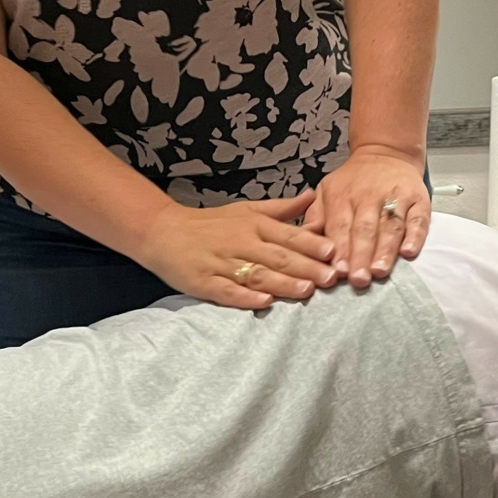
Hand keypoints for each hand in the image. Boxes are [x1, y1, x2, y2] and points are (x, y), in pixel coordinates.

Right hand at [134, 192, 337, 309]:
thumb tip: (313, 196)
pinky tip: (264, 302)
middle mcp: (241, 243)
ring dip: (283, 282)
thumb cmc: (210, 223)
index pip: (288, 235)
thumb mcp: (246, 209)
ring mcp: (222, 264)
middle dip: (306, 267)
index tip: (335, 252)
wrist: (162, 231)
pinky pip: (227, 291)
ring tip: (306, 290)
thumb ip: (281, 208)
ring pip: (257, 274)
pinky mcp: (204, 282)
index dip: (312, 244)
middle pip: (278, 256)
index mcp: (253, 225)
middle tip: (331, 277)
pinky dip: (246, 296)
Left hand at [306, 145, 431, 287]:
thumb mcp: (326, 191)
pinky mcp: (418, 199)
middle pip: (365, 228)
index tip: (338, 272)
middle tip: (359, 279)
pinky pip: (418, 219)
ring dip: (385, 250)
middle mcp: (369, 195)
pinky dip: (415, 236)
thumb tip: (302, 239)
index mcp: (343, 196)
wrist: (386, 153)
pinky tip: (408, 253)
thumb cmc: (353, 182)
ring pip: (390, 226)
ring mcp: (396, 197)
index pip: (340, 226)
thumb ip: (315, 217)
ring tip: (379, 271)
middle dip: (361, 255)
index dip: (340, 249)